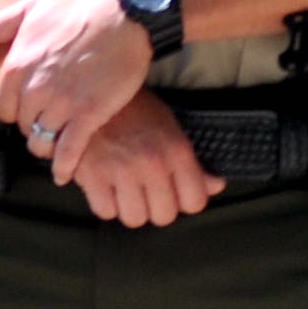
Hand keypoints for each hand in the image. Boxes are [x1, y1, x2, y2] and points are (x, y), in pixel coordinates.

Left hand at [0, 0, 152, 174]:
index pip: (3, 106)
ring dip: (46, 145)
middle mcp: (34, 88)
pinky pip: (69, 149)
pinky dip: (64, 165)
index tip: (27, 109)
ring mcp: (61, 103)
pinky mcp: (89, 114)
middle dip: (32, 125)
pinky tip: (62, 175)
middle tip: (46, 123)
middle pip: (22, 123)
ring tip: (55, 144)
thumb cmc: (78, 9)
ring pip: (42, 139)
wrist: (125, 15)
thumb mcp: (29, 9)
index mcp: (16, 66)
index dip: (14, 110)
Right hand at [62, 93, 223, 226]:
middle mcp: (152, 164)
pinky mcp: (91, 175)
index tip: (174, 194)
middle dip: (156, 208)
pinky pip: (105, 211)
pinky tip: (105, 189)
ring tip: (125, 193)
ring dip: (130, 209)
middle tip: (147, 194)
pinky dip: (105, 204)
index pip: (194, 202)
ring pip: (134, 219)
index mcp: (177, 151)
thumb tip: (216, 186)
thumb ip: (193, 162)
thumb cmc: (136, 111)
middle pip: (164, 216)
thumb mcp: (171, 129)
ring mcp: (120, 171)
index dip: (184, 202)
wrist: (93, 90)